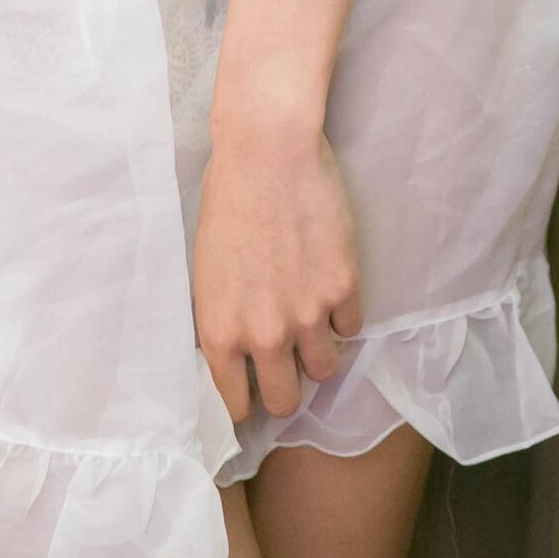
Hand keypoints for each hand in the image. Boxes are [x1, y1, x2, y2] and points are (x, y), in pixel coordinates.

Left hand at [193, 110, 363, 424]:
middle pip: (286, 401)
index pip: (236, 404)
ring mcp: (308, 315)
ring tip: (313, 326)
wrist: (268, 153)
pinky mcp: (344, 289)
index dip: (245, 402)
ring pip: (325, 371)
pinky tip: (330, 288)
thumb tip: (238, 350)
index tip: (252, 394)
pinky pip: (351, 327)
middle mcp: (265, 335)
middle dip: (286, 389)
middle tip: (287, 368)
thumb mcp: (207, 271)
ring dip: (319, 353)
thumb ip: (224, 319)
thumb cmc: (226, 199)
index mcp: (221, 332)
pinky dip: (343, 315)